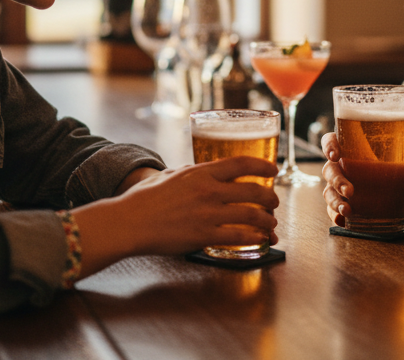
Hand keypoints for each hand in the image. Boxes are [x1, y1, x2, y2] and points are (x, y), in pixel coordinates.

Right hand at [73, 156, 279, 277]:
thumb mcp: (169, 175)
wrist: (129, 222)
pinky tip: (258, 239)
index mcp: (201, 173)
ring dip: (266, 220)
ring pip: (251, 215)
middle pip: (253, 191)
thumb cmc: (144, 199)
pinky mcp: (204, 235)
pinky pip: (238, 236)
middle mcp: (209, 191)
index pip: (241, 164)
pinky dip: (253, 237)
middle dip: (270, 198)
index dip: (262, 166)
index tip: (273, 170)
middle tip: (273, 202)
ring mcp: (208, 213)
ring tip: (270, 223)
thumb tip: (200, 172)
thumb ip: (189, 174)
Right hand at [322, 129, 403, 226]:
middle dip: (336, 180)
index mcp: (351, 147)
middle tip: (350, 191)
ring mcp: (343, 186)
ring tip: (347, 210)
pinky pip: (335, 210)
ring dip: (334, 201)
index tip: (335, 155)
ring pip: (329, 191)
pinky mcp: (348, 204)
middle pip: (329, 169)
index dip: (329, 145)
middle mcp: (344, 166)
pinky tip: (342, 220)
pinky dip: (336, 215)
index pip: (331, 141)